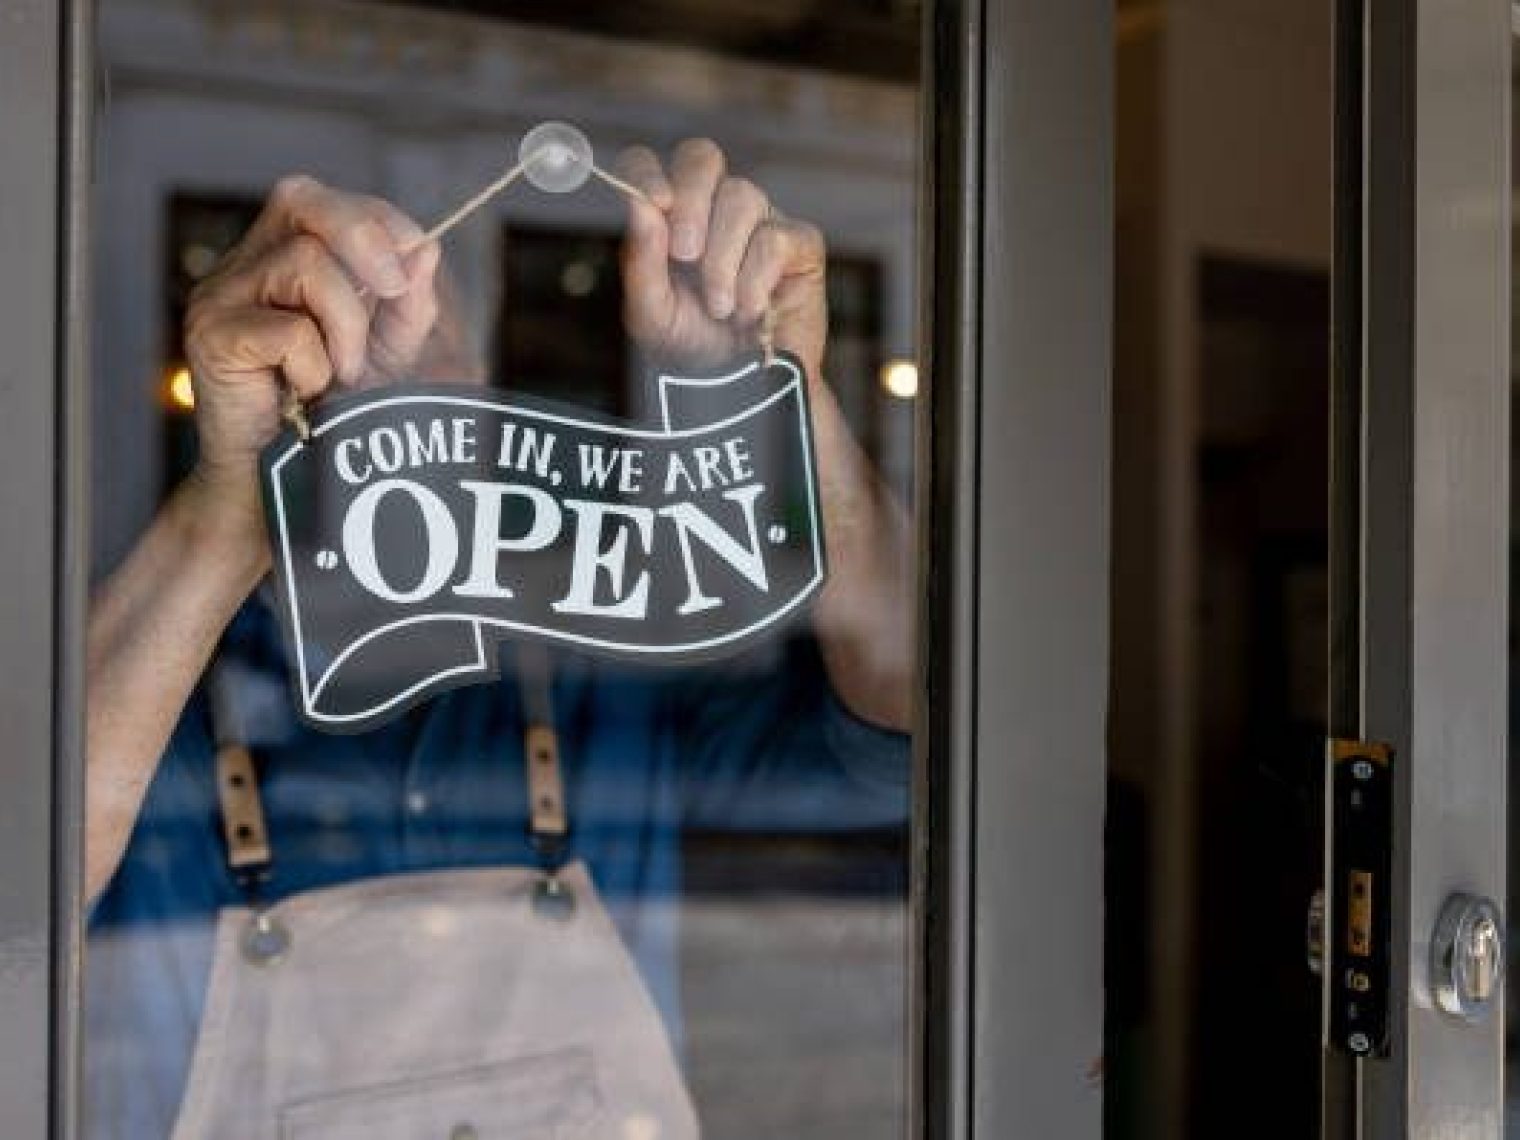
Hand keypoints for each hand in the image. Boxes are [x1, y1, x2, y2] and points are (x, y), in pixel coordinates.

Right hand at [182, 175, 441, 517]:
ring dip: (347, 325)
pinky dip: (316, 365)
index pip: (318, 199)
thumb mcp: (385, 351)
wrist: (280, 484)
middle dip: (365, 238)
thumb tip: (426, 250)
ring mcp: (219, 298)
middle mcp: (241, 266)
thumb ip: (406, 303)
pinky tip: (305, 394)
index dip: (375, 217)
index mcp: (276, 255)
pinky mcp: (211, 338)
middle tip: (395, 290)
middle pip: (300, 199)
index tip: (416, 259)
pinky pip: (289, 329)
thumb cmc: (330, 413)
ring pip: (305, 264)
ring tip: (343, 374)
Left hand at [616, 139, 827, 379]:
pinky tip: (751, 311)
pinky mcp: (800, 245)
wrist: (744, 391)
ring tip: (720, 308)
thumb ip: (641, 261)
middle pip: (702, 157)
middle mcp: (715, 209)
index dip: (648, 172)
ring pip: (741, 196)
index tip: (654, 204)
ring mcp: (760, 221)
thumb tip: (640, 205)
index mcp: (671, 217)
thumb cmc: (696, 348)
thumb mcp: (652, 313)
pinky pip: (775, 238)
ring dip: (723, 261)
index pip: (650, 164)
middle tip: (685, 257)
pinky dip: (755, 280)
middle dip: (690, 204)